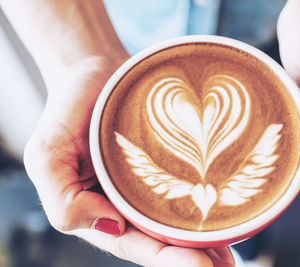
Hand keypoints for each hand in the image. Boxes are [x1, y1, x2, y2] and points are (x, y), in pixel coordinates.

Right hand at [24, 57, 234, 266]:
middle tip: (226, 266)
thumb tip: (112, 227)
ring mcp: (149, 184)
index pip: (135, 245)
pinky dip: (207, 204)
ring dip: (206, 241)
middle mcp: (128, 203)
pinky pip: (188, 186)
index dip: (168, 260)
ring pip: (179, 221)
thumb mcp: (46, 157)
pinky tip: (228, 216)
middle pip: (163, 241)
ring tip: (232, 254)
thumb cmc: (67, 111)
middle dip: (194, 258)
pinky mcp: (167, 162)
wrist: (93, 72)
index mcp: (100, 210)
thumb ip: (64, 202)